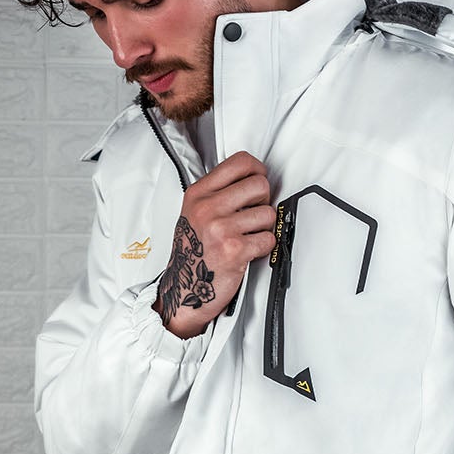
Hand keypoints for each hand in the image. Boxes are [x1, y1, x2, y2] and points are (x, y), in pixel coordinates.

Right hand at [153, 150, 275, 338]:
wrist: (184, 291)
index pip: (240, 161)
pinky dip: (264, 247)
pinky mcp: (235, 250)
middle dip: (263, 201)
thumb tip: (254, 178)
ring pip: (268, 213)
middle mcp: (208, 208)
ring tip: (247, 236)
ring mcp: (221, 229)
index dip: (257, 170)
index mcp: (198, 194)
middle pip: (260, 184)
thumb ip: (219, 192)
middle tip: (252, 215)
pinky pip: (269, 238)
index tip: (257, 182)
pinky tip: (248, 251)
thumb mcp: (195, 212)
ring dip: (264, 227)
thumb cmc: (192, 252)